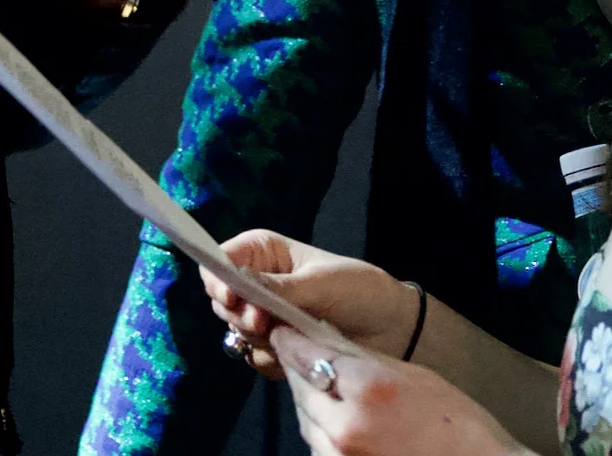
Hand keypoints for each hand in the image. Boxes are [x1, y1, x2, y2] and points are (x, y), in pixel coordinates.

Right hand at [200, 229, 421, 379]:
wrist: (392, 331)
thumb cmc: (360, 291)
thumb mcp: (322, 284)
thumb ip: (279, 287)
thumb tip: (239, 284)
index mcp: (266, 253)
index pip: (224, 259)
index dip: (219, 277)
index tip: (231, 296)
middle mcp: (259, 283)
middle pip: (223, 299)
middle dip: (239, 313)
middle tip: (263, 320)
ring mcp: (266, 317)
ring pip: (237, 331)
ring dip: (257, 337)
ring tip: (287, 335)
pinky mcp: (276, 348)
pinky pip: (255, 357)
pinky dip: (272, 359)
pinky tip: (295, 354)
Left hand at [271, 327, 529, 455]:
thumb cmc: (459, 423)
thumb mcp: (415, 376)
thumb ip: (365, 360)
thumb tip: (328, 340)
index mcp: (368, 388)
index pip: (308, 355)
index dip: (291, 341)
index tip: (283, 330)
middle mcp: (344, 425)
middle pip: (302, 389)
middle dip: (302, 370)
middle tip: (302, 354)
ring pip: (307, 422)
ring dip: (311, 403)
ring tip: (327, 388)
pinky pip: (319, 447)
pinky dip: (323, 432)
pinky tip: (342, 421)